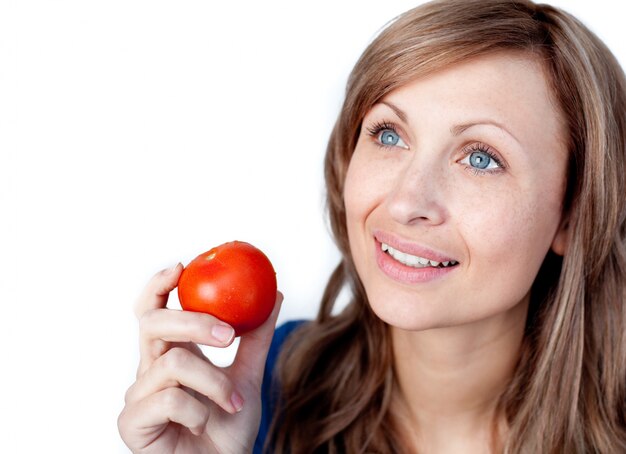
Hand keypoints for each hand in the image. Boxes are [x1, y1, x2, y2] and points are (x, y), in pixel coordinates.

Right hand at [118, 263, 282, 453]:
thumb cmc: (228, 429)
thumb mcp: (249, 377)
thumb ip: (256, 339)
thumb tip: (275, 294)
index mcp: (171, 354)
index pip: (153, 310)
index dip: (160, 284)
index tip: (183, 265)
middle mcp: (149, 370)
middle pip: (153, 322)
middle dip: (193, 321)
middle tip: (227, 334)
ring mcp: (137, 396)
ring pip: (173, 362)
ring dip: (214, 382)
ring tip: (233, 403)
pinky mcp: (131, 423)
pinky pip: (170, 399)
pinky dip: (199, 411)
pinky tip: (203, 426)